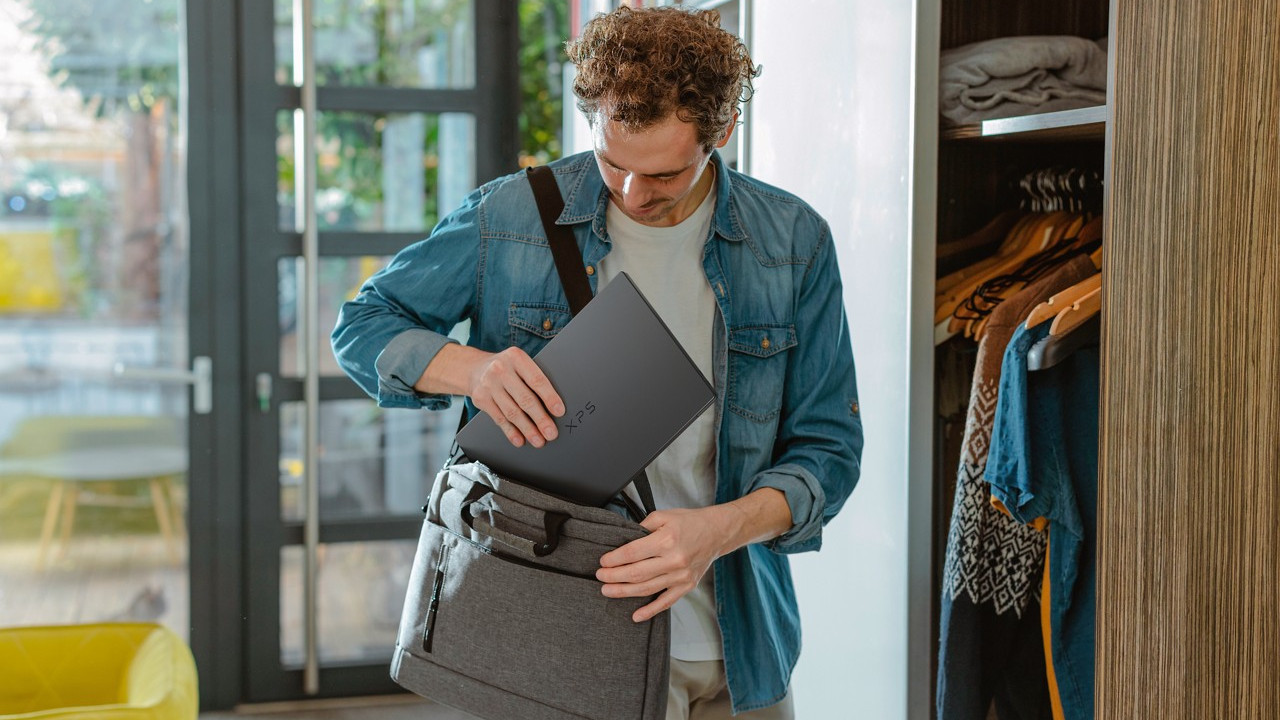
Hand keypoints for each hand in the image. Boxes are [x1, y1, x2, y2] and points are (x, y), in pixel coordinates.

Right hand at [467, 347, 564, 447]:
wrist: (472, 368)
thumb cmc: (506, 368)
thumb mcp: (519, 364)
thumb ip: (533, 378)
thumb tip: (553, 406)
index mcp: (516, 357)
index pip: (536, 380)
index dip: (550, 397)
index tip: (559, 412)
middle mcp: (500, 370)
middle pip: (525, 399)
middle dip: (541, 419)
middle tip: (551, 433)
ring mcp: (489, 385)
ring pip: (512, 412)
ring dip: (527, 429)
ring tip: (538, 440)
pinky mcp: (480, 399)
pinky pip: (499, 419)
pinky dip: (511, 432)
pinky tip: (520, 439)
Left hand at [595, 506, 734, 622]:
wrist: (718, 532)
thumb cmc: (690, 522)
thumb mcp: (664, 516)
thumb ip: (642, 526)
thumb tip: (624, 540)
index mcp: (666, 540)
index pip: (632, 553)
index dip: (614, 559)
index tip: (603, 561)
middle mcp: (674, 560)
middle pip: (636, 573)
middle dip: (614, 576)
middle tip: (600, 577)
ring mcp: (681, 576)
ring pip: (647, 589)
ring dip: (624, 592)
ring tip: (608, 591)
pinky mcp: (686, 586)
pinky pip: (666, 602)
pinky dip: (650, 611)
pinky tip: (636, 615)